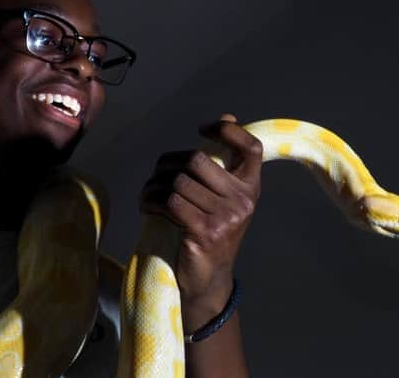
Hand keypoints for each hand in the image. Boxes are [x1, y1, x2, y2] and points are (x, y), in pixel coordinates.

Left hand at [140, 114, 262, 330]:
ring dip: (153, 186)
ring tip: (148, 194)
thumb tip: (228, 118)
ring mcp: (227, 217)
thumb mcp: (222, 197)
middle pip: (197, 159)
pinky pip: (170, 202)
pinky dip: (151, 201)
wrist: (209, 280)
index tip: (202, 130)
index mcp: (250, 187)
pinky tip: (147, 206)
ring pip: (178, 182)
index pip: (251, 147)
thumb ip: (224, 162)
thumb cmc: (211, 232)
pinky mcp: (206, 232)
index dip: (227, 131)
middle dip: (168, 164)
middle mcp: (243, 200)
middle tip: (157, 175)